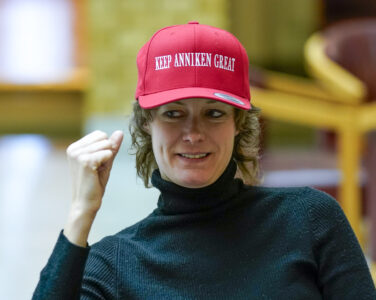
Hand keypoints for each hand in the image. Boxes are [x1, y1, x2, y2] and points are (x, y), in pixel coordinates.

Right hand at [64, 130, 122, 245]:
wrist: (85, 204)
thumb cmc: (94, 184)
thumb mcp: (105, 162)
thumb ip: (112, 147)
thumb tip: (120, 132)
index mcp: (74, 147)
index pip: (100, 134)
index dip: (105, 148)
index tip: (97, 164)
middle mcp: (73, 148)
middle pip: (103, 137)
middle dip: (107, 152)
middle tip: (97, 169)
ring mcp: (77, 154)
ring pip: (106, 145)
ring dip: (106, 159)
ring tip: (96, 172)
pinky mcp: (84, 161)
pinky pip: (107, 153)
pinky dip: (107, 163)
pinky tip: (96, 173)